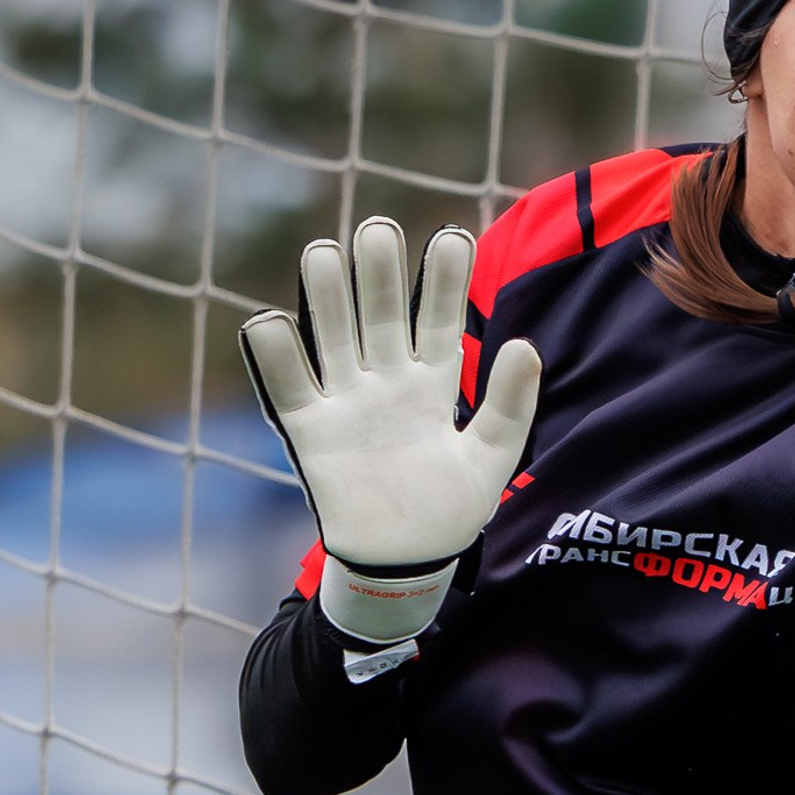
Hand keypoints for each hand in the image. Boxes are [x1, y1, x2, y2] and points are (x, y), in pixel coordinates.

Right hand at [241, 218, 539, 646]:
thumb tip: (526, 344)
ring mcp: (347, 404)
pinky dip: (276, 358)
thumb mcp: (494, 457)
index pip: (439, 321)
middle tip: (377, 230)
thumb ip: (511, 404)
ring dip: (327, 298)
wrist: (407, 564)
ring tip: (324, 252)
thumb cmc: (451, 511)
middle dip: (379, 275)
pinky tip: (268, 321)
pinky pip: (289, 388)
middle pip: (381, 318)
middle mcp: (387, 384)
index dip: (444, 281)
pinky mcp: (311, 433)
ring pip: (334, 338)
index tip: (452, 237)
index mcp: (433, 385)